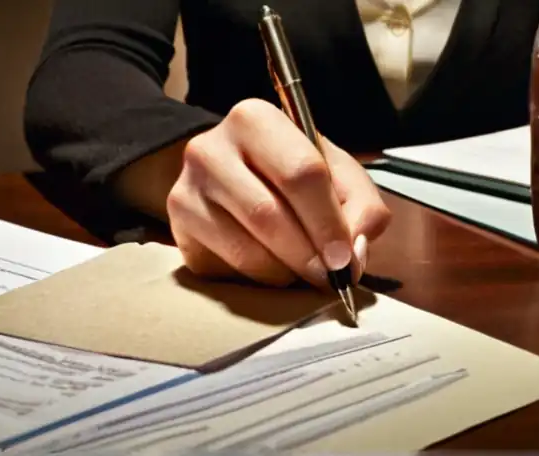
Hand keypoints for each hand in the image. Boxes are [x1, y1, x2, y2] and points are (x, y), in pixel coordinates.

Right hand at [167, 99, 390, 287]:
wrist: (232, 175)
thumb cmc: (291, 172)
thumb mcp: (337, 174)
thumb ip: (361, 207)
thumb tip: (352, 255)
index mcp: (255, 119)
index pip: (301, 173)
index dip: (329, 223)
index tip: (346, 260)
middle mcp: (210, 148)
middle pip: (268, 214)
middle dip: (307, 255)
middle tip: (330, 278)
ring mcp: (186, 188)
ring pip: (245, 248)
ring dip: (285, 271)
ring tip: (303, 271)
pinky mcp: (177, 226)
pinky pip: (226, 266)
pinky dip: (260, 277)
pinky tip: (273, 268)